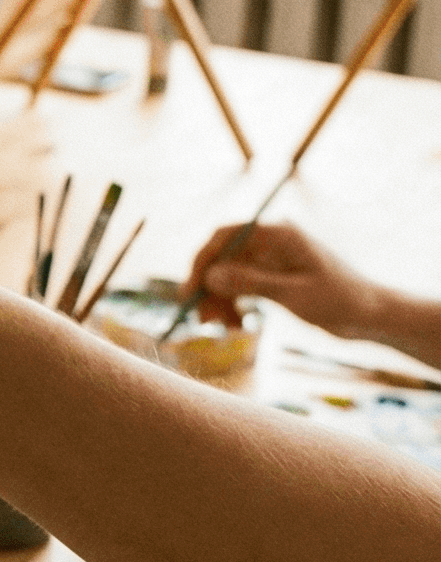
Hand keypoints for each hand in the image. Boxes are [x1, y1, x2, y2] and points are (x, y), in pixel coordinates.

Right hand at [186, 223, 376, 338]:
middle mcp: (272, 240)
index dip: (203, 260)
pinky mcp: (273, 275)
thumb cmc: (341, 301)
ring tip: (223, 327)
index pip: (227, 236)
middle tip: (201, 318)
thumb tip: (211, 276)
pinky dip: (234, 304)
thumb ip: (252, 283)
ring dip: (220, 299)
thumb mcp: (294, 295)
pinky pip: (242, 285)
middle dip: (209, 286)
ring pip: (229, 273)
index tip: (190, 290)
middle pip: (224, 256)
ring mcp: (272, 258)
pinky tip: (237, 324)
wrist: (370, 315)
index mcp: (280, 233)